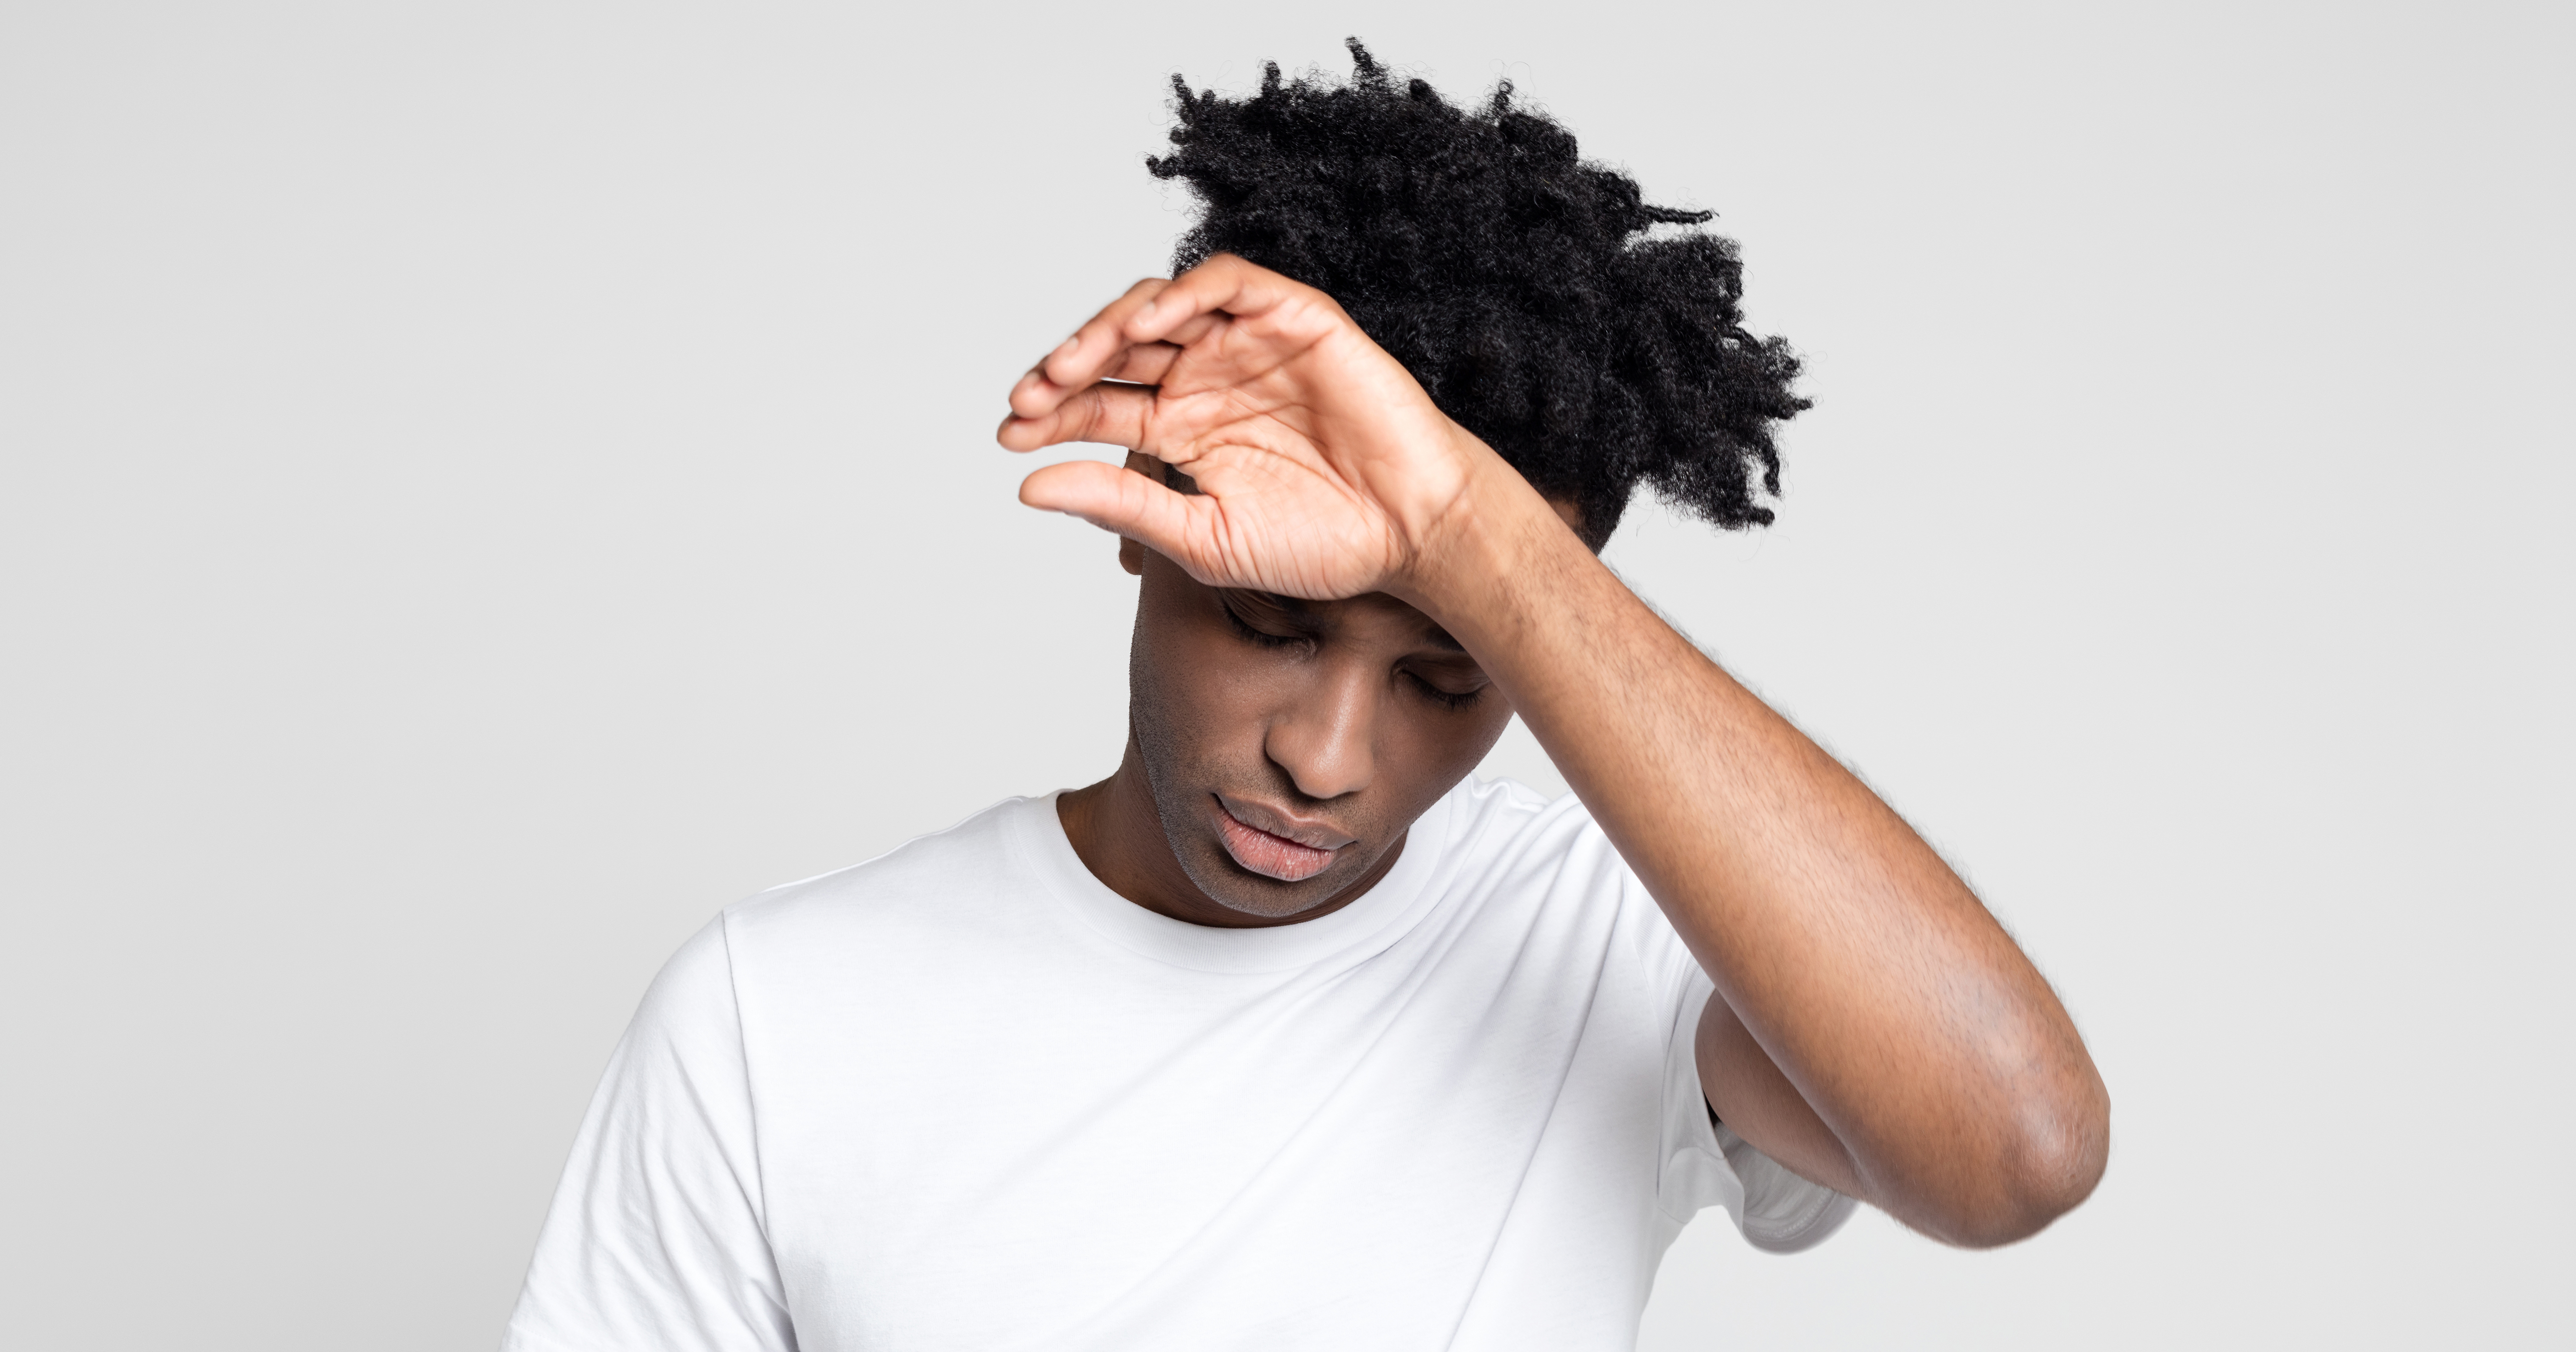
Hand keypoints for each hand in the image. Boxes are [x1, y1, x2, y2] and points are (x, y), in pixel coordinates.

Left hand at [997, 254, 1504, 600]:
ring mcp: (1245, 344)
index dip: (1049, 413)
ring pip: (1157, 308)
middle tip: (1029, 395)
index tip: (1008, 435)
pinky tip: (1146, 326)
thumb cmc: (1321, 543)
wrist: (1412, 531)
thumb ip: (1121, 506)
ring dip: (1108, 326)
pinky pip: (1225, 284)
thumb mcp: (1202, 537)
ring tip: (1070, 363)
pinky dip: (1181, 295)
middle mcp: (1205, 380)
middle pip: (1115, 350)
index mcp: (1179, 431)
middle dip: (1064, 367)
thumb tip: (1026, 487)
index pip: (1097, 405)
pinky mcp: (1292, 317)